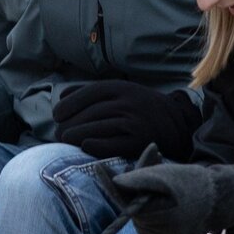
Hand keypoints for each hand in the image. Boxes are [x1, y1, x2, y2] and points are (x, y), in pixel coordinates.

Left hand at [52, 81, 200, 160]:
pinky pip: (111, 145)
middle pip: (90, 113)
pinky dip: (94, 146)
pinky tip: (85, 146)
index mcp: (123, 88)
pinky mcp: (139, 142)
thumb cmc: (140, 108)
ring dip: (76, 135)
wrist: (176, 125)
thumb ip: (94, 92)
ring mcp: (135, 122)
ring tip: (66, 140)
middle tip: (59, 133)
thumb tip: (62, 96)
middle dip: (69, 124)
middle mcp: (129, 103)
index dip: (69, 104)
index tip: (56, 115)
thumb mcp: (122, 92)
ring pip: (97, 128)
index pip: (89, 93)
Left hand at [110, 161, 233, 233]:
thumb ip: (140, 178)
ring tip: (161, 180)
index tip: (100, 170)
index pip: (126, 203)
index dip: (113, 185)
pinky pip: (147, 222)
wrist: (219, 200)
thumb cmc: (194, 184)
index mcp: (158, 220)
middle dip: (134, 187)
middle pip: (133, 208)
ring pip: (140, 214)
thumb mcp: (167, 176)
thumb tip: (116, 181)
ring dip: (142, 196)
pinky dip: (149, 206)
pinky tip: (162, 196)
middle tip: (142, 162)